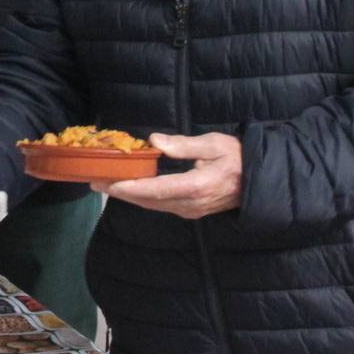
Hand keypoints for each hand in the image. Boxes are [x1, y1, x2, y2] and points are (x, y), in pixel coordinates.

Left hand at [95, 132, 243, 219]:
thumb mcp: (213, 143)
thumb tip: (155, 141)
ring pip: (153, 205)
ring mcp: (191, 211)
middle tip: (96, 182)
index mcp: (195, 186)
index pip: (155, 190)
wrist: (258, 180)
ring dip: (130, 196)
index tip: (108, 183)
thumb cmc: (237, 157)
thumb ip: (183, 145)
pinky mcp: (191, 211)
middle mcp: (190, 204)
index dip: (129, 187)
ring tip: (106, 185)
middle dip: (121, 192)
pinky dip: (143, 197)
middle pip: (148, 201)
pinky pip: (161, 206)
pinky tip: (131, 188)